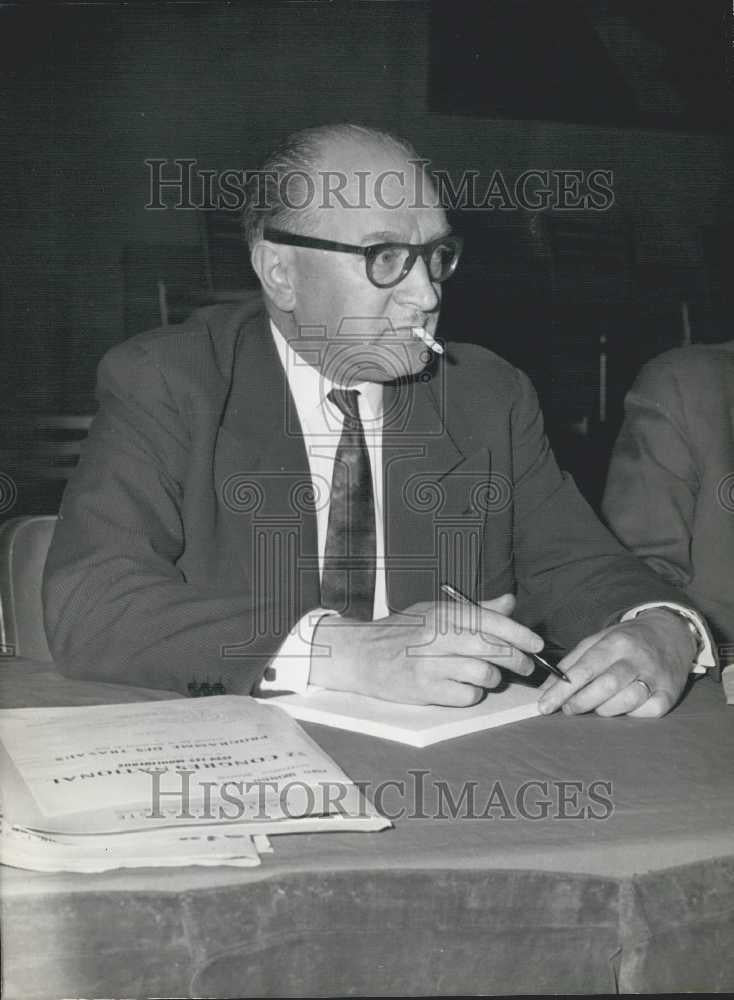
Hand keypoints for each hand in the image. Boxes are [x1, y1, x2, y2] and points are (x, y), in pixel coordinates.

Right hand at [310, 593, 543, 705]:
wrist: (360, 655)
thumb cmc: (401, 632)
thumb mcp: (434, 612)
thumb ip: (474, 610)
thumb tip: (509, 602)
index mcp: (443, 614)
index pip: (491, 621)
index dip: (520, 634)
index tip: (537, 645)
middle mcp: (437, 637)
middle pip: (494, 650)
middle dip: (519, 660)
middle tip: (527, 666)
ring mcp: (431, 665)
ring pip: (484, 675)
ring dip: (493, 679)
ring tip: (486, 675)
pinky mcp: (425, 691)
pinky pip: (467, 696)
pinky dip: (472, 694)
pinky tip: (462, 687)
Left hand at [537, 608, 696, 717]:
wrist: (672, 634)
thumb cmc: (627, 641)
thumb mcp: (597, 641)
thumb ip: (571, 664)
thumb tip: (545, 690)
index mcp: (616, 642)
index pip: (584, 669)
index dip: (562, 690)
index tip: (544, 706)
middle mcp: (637, 659)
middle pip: (605, 687)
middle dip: (580, 702)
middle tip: (568, 709)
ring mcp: (656, 677)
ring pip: (625, 702)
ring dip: (604, 709)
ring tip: (597, 705)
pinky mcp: (669, 695)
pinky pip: (646, 712)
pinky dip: (630, 713)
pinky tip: (624, 706)